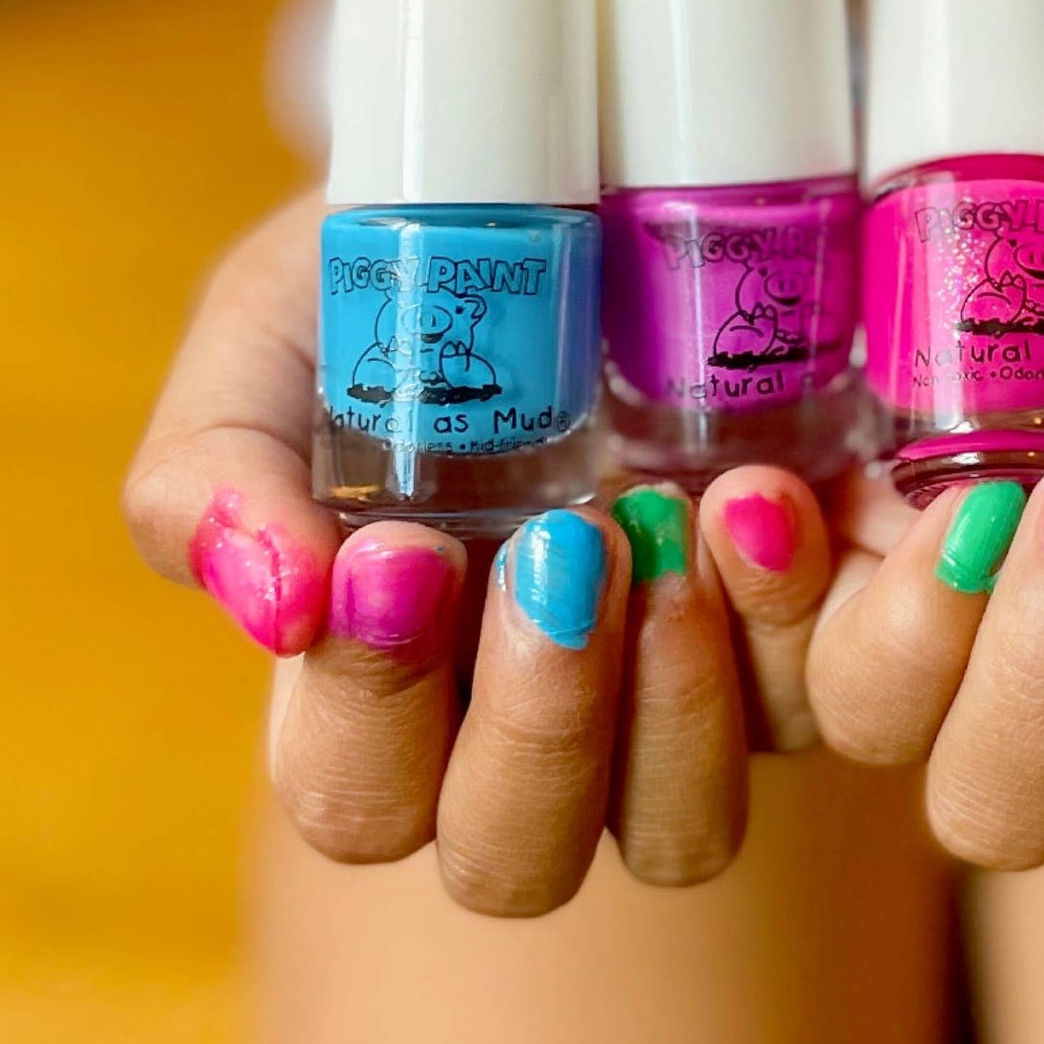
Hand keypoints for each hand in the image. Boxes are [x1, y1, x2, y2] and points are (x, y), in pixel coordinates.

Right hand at [124, 194, 833, 914]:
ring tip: (677, 518)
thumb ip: (217, 468)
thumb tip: (274, 605)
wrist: (571, 184)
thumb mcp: (274, 333)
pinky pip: (826, 711)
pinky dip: (803, 618)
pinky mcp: (797, 641)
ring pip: (682, 833)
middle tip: (563, 547)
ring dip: (681, 701)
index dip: (372, 713)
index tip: (404, 546)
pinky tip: (775, 496)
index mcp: (379, 684)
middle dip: (540, 724)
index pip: (355, 799)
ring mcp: (671, 699)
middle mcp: (525, 725)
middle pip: (517, 859)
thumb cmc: (396, 282)